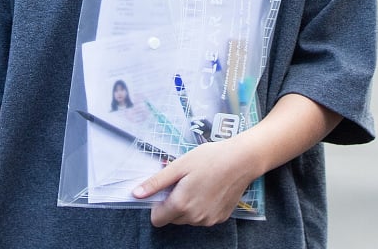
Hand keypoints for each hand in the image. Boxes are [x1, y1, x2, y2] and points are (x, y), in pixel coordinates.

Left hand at [132, 140, 256, 226]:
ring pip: (188, 218)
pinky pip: (203, 217)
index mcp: (181, 204)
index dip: (157, 204)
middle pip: (172, 218)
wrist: (241, 160)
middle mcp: (195, 217)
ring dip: (188, 205)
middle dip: (173, 203)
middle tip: (183, 182)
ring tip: (198, 183)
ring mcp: (209, 219)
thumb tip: (136, 194)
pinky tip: (209, 189)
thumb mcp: (179, 166)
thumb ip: (156, 183)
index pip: (156, 219)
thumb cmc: (210, 159)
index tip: (166, 189)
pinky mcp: (220, 218)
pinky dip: (202, 206)